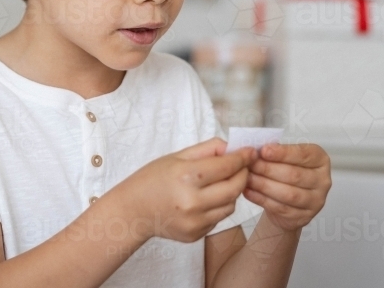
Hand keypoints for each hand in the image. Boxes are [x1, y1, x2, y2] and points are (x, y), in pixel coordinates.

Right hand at [115, 138, 255, 243]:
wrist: (132, 211)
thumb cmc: (152, 179)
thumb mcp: (177, 156)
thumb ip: (207, 149)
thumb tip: (232, 147)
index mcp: (186, 176)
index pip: (227, 167)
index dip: (242, 158)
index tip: (250, 152)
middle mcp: (193, 202)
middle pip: (235, 188)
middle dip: (243, 175)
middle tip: (242, 166)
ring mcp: (195, 221)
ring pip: (230, 205)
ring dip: (232, 192)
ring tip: (218, 183)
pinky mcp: (196, 235)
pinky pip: (219, 218)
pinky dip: (218, 207)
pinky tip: (204, 200)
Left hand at [244, 143, 330, 231]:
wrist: (286, 200)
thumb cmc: (285, 172)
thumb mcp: (284, 158)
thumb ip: (275, 153)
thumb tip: (256, 150)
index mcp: (320, 160)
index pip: (303, 154)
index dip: (282, 153)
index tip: (264, 150)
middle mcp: (322, 180)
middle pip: (295, 175)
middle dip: (268, 169)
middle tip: (250, 164)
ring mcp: (316, 201)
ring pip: (289, 194)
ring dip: (264, 185)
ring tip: (248, 178)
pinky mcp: (305, 217)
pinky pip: (281, 208)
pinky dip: (262, 199)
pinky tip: (249, 192)